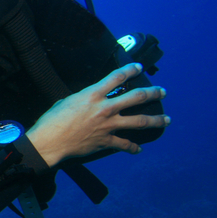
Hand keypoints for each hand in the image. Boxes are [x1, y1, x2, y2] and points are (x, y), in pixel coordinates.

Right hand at [26, 63, 169, 166]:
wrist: (49, 141)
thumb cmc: (52, 120)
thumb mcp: (66, 101)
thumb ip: (83, 99)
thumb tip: (88, 100)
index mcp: (93, 94)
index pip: (117, 77)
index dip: (131, 70)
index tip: (139, 67)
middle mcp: (105, 108)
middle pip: (136, 97)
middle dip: (153, 93)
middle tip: (163, 92)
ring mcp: (108, 125)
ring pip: (139, 121)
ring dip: (156, 120)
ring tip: (167, 119)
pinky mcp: (106, 141)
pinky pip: (124, 144)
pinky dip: (132, 148)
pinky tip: (139, 149)